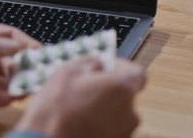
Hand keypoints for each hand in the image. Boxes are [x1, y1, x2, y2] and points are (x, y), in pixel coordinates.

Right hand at [15, 57, 145, 137]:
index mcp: (122, 88)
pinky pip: (110, 128)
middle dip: (108, 88)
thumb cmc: (56, 109)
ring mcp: (124, 132)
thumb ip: (89, 62)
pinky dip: (99, 123)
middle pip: (126, 93)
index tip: (106, 66)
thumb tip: (96, 63)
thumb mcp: (67, 71)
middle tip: (86, 87)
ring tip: (78, 107)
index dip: (121, 67)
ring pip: (117, 112)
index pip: (137, 72)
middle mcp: (130, 112)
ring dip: (103, 107)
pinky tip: (79, 121)